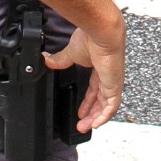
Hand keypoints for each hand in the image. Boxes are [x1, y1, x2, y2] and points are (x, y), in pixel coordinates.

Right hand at [44, 8, 123, 132]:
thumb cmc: (90, 37)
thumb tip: (46, 60)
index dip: (88, 100)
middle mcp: (107, 75)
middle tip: (81, 123)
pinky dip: (104, 116)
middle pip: (101, 99)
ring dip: (95, 118)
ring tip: (84, 127)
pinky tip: (95, 124)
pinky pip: (112, 106)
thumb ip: (60, 59)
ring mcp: (112, 81)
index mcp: (99, 67)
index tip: (80, 110)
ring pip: (106, 105)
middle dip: (91, 113)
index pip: (95, 88)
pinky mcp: (115, 86)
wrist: (101, 33)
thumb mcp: (71, 53)